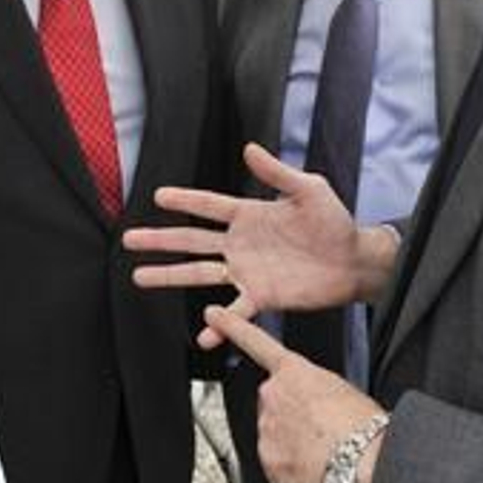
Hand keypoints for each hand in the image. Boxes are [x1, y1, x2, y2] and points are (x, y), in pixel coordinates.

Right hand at [123, 143, 390, 347]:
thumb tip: (249, 148)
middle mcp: (241, 243)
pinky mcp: (261, 296)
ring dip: (169, 275)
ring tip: (139, 277)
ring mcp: (247, 271)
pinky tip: (202, 334)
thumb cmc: (334, 222)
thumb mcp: (308, 190)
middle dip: (160, 239)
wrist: (354, 261)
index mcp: (249, 214)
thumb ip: (277, 172)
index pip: (208, 205)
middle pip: (191, 240)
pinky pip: (235, 309)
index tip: (157, 196)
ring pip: (199, 273)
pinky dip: (218, 323)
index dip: (184, 200)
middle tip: (129, 239)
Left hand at [208, 305, 385, 482]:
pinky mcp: (267, 458)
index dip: (232, 326)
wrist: (362, 459)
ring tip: (320, 447)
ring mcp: (266, 426)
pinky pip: (275, 459)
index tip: (213, 315)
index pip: (255, 342)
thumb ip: (311, 387)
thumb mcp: (340, 388)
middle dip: (288, 413)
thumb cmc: (361, 424)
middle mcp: (272, 394)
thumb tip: (309, 403)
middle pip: (272, 400)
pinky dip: (289, 464)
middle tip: (317, 427)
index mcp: (293, 371)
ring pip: (273, 431)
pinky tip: (311, 464)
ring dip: (290, 439)